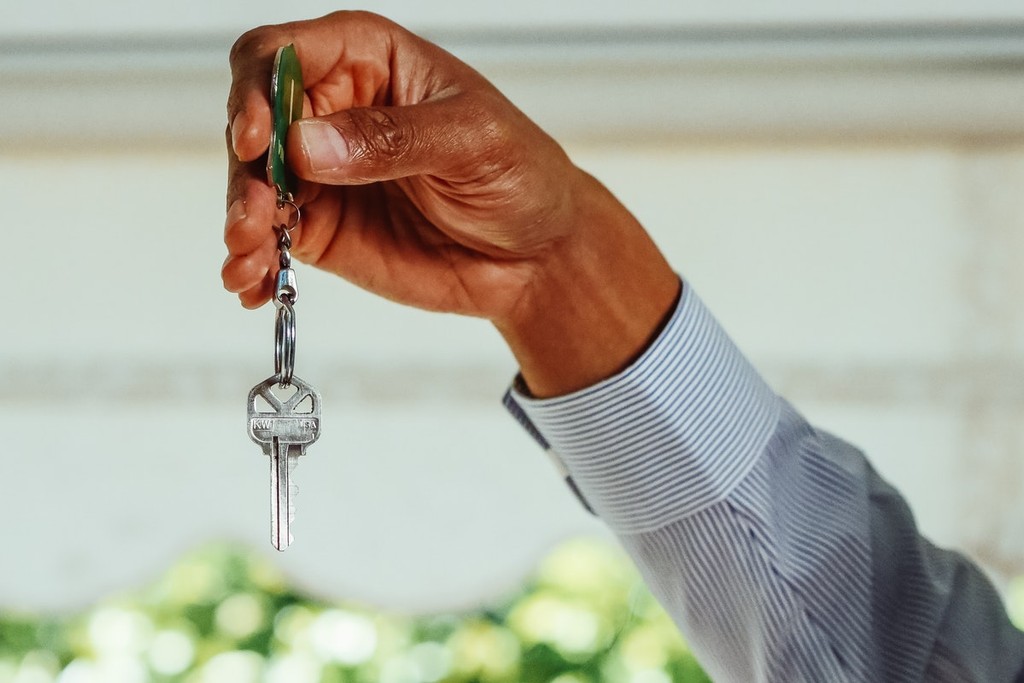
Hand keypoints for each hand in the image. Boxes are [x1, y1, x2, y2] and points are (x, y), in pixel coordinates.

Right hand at [224, 11, 678, 395]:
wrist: (537, 254)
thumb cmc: (520, 174)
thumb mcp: (471, 141)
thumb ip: (392, 138)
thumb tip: (308, 144)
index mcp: (367, 60)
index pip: (281, 54)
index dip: (257, 90)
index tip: (261, 140)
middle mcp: (331, 110)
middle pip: (252, 122)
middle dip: (246, 170)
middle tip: (257, 217)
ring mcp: (321, 173)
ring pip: (253, 185)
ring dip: (241, 221)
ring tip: (251, 260)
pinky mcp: (322, 228)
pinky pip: (270, 240)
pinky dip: (254, 262)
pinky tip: (252, 286)